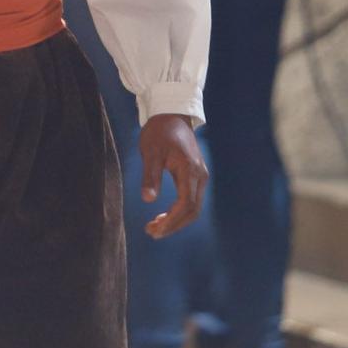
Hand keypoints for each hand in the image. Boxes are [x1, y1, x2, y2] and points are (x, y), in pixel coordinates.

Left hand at [140, 114, 207, 237]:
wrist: (172, 115)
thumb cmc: (159, 132)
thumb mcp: (150, 152)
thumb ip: (150, 176)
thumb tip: (148, 199)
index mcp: (190, 170)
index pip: (186, 204)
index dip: (172, 221)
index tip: (155, 229)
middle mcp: (200, 176)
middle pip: (192, 211)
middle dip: (173, 225)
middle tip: (152, 232)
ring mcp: (200, 176)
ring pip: (193, 207)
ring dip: (176, 220)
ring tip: (155, 227)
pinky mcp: (196, 176)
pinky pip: (191, 200)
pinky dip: (179, 211)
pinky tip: (163, 215)